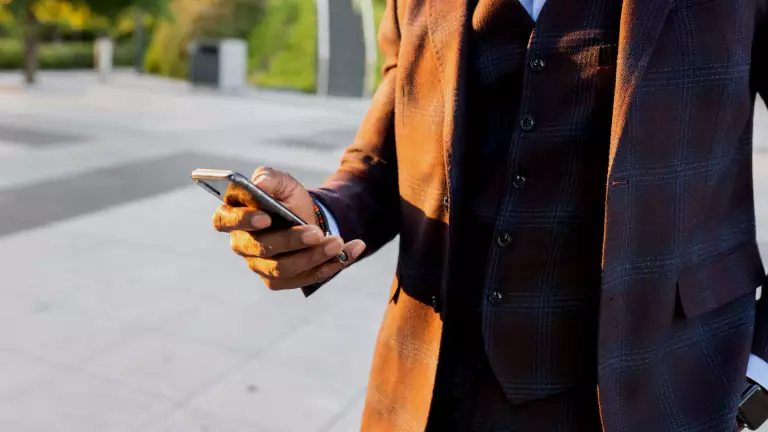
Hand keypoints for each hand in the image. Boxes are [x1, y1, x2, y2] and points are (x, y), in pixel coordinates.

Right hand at [213, 167, 365, 289]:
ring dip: (314, 256)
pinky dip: (328, 266)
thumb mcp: (283, 183)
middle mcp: (242, 244)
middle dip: (292, 241)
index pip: (224, 221)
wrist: (309, 218)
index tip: (266, 217)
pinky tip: (349, 252)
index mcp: (233, 216)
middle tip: (317, 232)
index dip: (242, 221)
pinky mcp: (278, 280)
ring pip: (284, 268)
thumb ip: (269, 178)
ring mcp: (259, 265)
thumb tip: (259, 184)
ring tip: (338, 242)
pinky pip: (303, 279)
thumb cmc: (288, 199)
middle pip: (261, 248)